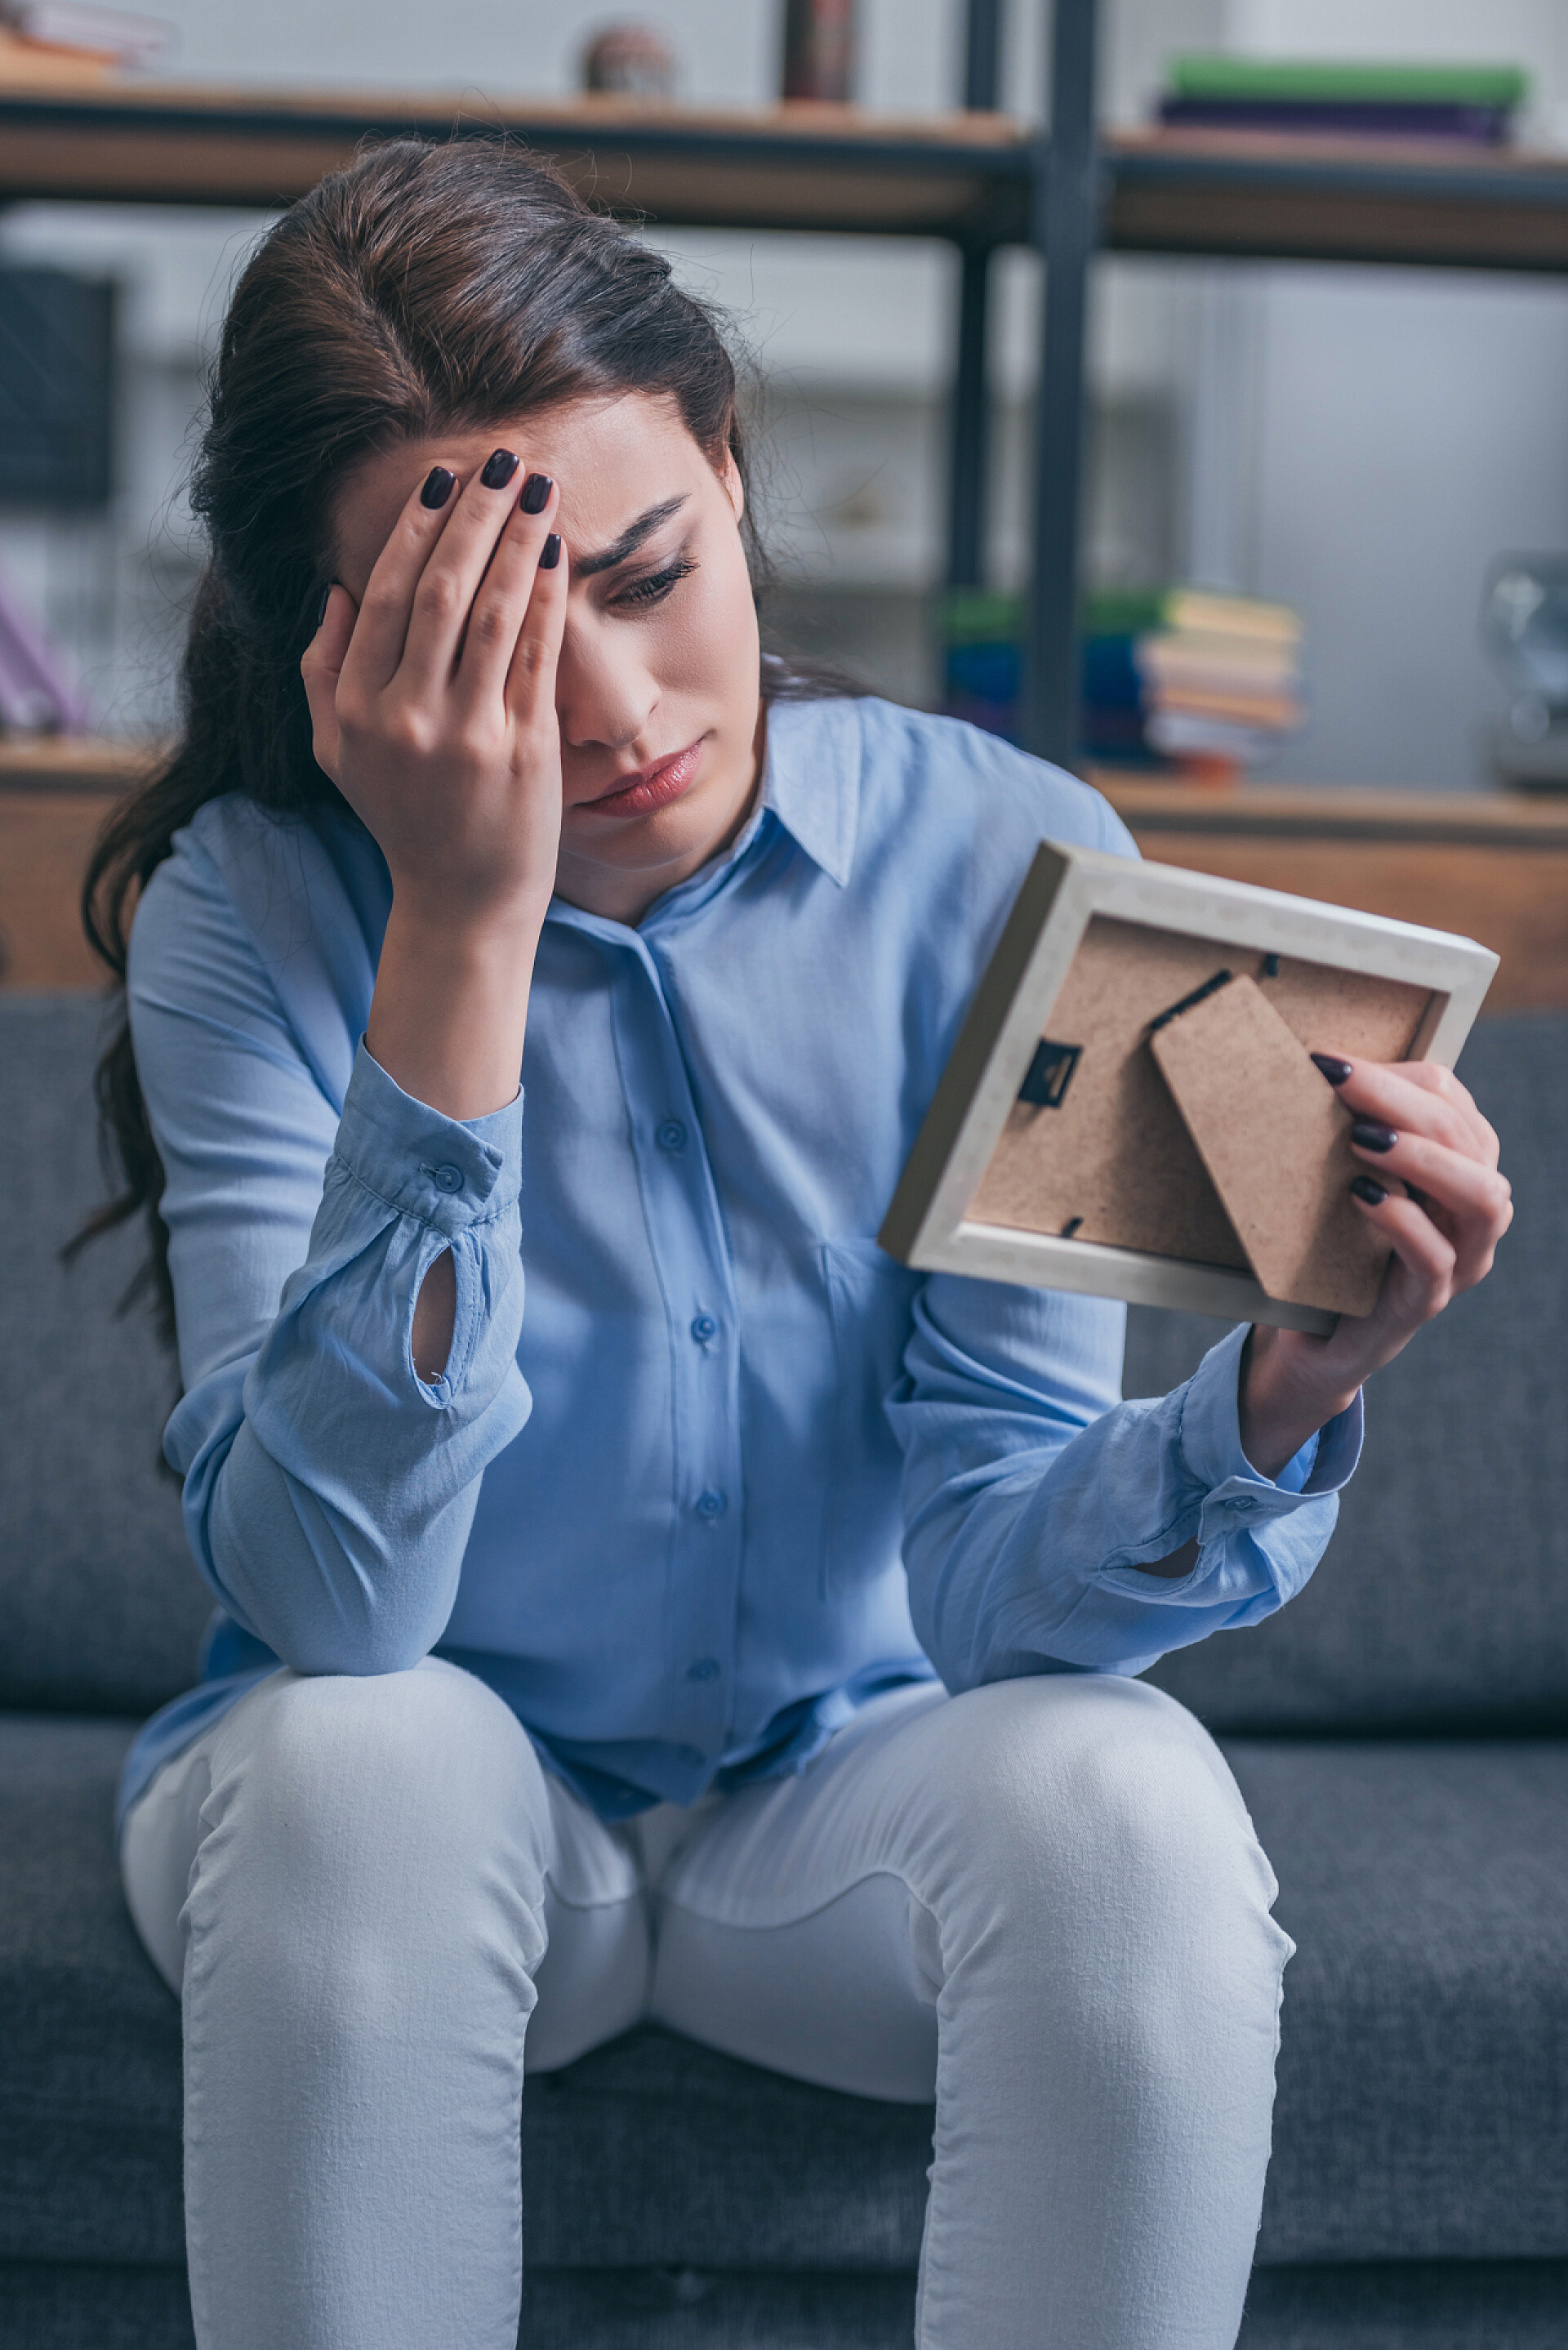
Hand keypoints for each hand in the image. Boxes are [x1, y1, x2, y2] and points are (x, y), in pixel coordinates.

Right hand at [301, 451, 565, 936]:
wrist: (461, 900)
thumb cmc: (402, 818)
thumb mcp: (336, 751)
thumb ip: (322, 670)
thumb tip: (337, 590)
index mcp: (356, 708)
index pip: (385, 595)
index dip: (416, 529)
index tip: (443, 480)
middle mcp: (407, 717)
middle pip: (441, 590)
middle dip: (474, 515)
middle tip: (501, 462)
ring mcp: (468, 734)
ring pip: (494, 613)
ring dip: (518, 540)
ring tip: (537, 489)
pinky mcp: (523, 750)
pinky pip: (538, 657)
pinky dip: (548, 599)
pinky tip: (557, 554)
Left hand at [1239, 1054, 1512, 1476]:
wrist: (1309, 1338)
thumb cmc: (1325, 1246)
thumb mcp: (1335, 1180)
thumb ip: (1340, 1131)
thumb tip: (1301, 1066)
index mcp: (1454, 1168)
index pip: (1452, 1102)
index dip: (1398, 1073)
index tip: (1329, 1061)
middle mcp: (1470, 1213)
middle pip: (1470, 1138)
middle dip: (1404, 1101)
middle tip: (1339, 1082)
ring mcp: (1458, 1262)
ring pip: (1481, 1197)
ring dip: (1423, 1157)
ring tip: (1361, 1138)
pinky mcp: (1424, 1303)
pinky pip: (1435, 1259)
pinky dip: (1402, 1221)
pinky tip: (1361, 1196)